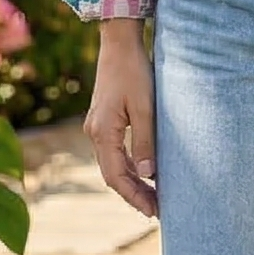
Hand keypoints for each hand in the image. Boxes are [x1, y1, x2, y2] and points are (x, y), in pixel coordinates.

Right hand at [84, 19, 157, 218]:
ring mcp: (97, 127)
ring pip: (112, 165)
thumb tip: (148, 176)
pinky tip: (145, 172)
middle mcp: (95, 133)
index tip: (154, 211)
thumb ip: (146, 142)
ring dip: (132, 182)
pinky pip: (114, 152)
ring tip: (154, 197)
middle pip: (112, 175)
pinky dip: (129, 166)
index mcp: (102, 132)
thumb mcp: (145, 107)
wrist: (119, 43)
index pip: (116, 176)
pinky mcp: (103, 120)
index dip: (134, 196)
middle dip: (134, 194)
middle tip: (158, 211)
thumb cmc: (134, 71)